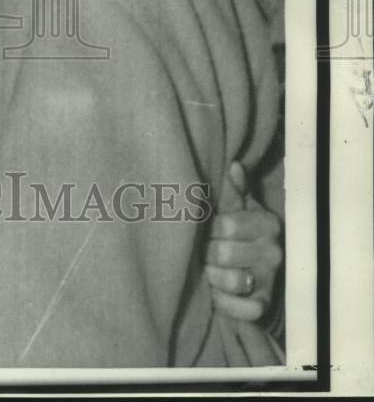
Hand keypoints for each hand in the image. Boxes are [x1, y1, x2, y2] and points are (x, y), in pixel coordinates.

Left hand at [204, 162, 282, 320]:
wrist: (251, 267)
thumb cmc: (237, 229)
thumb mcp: (235, 205)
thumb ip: (233, 188)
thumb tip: (234, 166)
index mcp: (268, 223)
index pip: (226, 225)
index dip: (206, 228)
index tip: (202, 227)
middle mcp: (274, 252)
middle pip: (224, 253)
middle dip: (205, 253)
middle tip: (201, 251)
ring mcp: (271, 280)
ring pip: (233, 280)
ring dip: (212, 276)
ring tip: (207, 270)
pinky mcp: (265, 305)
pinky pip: (245, 310)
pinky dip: (225, 302)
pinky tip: (215, 292)